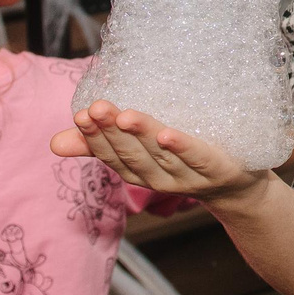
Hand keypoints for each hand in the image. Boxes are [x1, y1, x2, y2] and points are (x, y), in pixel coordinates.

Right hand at [60, 100, 268, 200]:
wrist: (238, 185)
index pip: (112, 155)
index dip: (94, 138)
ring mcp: (189, 175)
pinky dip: (183, 147)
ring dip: (141, 135)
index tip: (80, 115)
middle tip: (96, 109)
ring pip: (161, 155)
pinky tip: (168, 134)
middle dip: (112, 133)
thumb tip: (55, 142)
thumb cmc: (184, 159)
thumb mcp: (141, 151)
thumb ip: (101, 145)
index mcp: (139, 171)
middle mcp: (160, 177)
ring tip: (124, 116)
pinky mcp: (217, 168)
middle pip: (132, 155)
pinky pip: (198, 157)